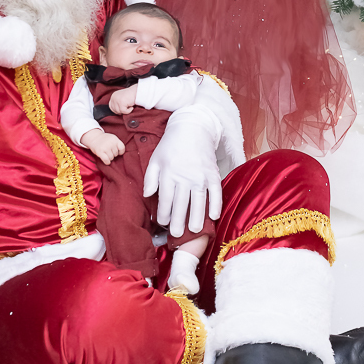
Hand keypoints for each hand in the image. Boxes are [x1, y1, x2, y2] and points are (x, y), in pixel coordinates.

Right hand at [80, 129, 124, 164]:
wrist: (93, 137)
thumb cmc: (104, 140)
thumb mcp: (112, 138)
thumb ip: (117, 143)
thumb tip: (121, 153)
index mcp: (115, 139)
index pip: (122, 148)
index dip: (120, 151)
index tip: (117, 151)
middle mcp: (111, 143)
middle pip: (116, 154)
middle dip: (113, 154)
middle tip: (108, 151)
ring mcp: (105, 147)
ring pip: (111, 158)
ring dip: (109, 158)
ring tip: (106, 153)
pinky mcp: (100, 152)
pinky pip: (107, 160)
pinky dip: (107, 162)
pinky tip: (106, 161)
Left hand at [109, 86, 136, 114]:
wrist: (138, 91)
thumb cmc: (132, 95)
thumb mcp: (123, 98)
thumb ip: (118, 103)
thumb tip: (118, 112)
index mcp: (114, 96)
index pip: (111, 106)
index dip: (116, 110)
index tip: (121, 110)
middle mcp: (114, 97)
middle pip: (114, 110)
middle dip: (121, 111)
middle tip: (127, 107)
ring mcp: (117, 100)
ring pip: (119, 111)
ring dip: (125, 110)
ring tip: (130, 105)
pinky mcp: (121, 103)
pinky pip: (124, 111)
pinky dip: (129, 111)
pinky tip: (132, 106)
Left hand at [143, 107, 221, 236]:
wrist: (193, 128)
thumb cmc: (171, 146)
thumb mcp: (155, 160)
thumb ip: (150, 178)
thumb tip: (148, 195)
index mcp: (169, 174)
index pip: (165, 199)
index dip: (163, 214)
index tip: (162, 223)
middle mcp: (185, 176)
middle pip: (182, 204)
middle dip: (178, 222)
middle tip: (176, 235)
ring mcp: (201, 176)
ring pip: (199, 202)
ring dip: (197, 218)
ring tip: (195, 231)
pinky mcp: (213, 174)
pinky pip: (216, 193)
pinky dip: (216, 205)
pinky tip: (214, 217)